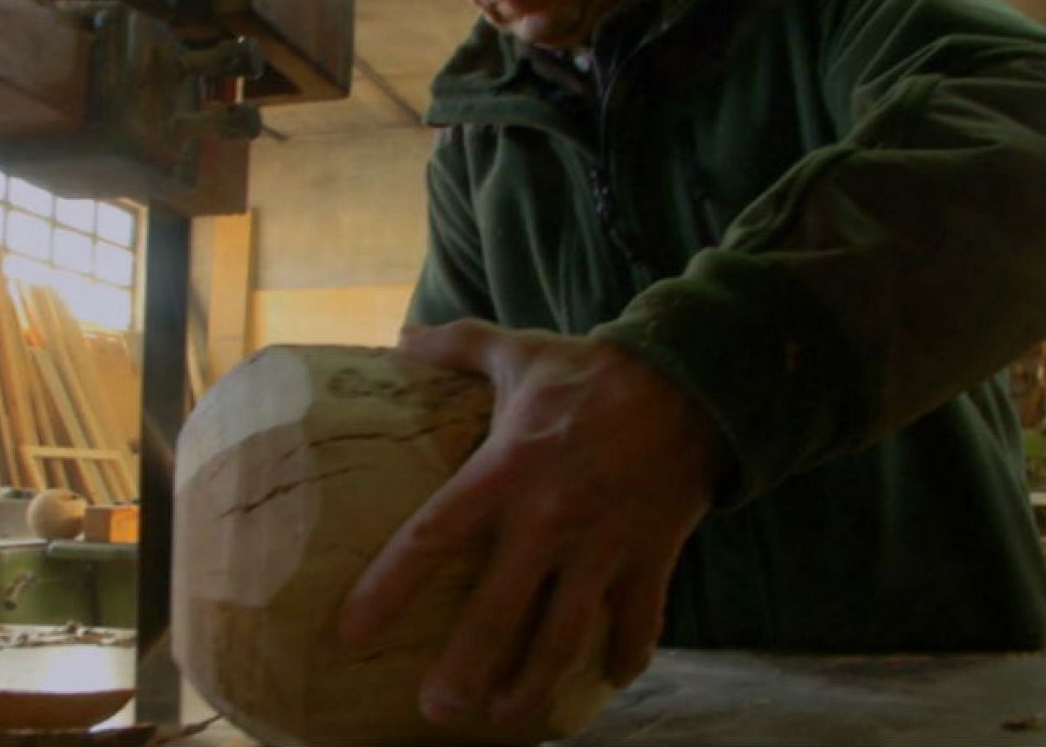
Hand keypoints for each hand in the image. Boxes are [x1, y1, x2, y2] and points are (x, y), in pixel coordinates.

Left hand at [338, 319, 724, 729]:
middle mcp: (549, 520)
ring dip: (534, 684)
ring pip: (564, 637)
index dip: (388, 588)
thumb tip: (400, 336)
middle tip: (438, 710)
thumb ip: (458, 345)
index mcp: (505, 472)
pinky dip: (624, 657)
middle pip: (497, 614)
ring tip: (506, 715)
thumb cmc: (594, 370)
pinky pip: (638, 624)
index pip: (432, 537)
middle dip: (466, 669)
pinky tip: (607, 681)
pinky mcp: (650, 558)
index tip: (352, 632)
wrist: (692, 381)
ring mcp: (602, 546)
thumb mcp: (521, 350)